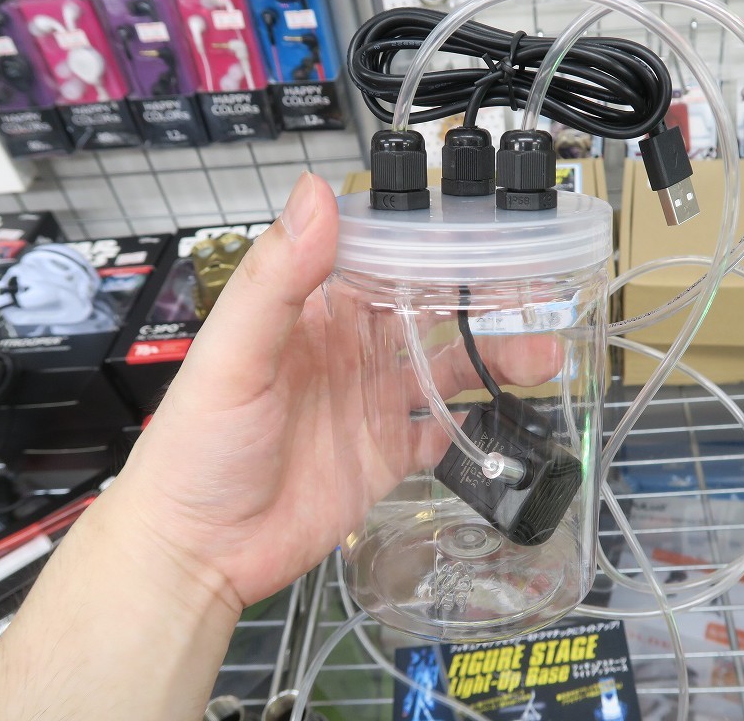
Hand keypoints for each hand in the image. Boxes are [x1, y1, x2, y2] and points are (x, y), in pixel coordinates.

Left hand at [115, 172, 560, 609]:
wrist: (198, 550)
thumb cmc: (198, 445)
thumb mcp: (234, 355)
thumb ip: (278, 278)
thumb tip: (317, 193)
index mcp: (317, 315)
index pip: (385, 264)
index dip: (434, 247)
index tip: (488, 233)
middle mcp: (351, 353)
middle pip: (430, 315)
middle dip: (483, 303)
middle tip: (538, 293)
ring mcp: (372, 406)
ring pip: (447, 372)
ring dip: (495, 361)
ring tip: (545, 357)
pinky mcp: (385, 457)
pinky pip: (439, 435)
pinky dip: (471, 427)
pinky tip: (503, 419)